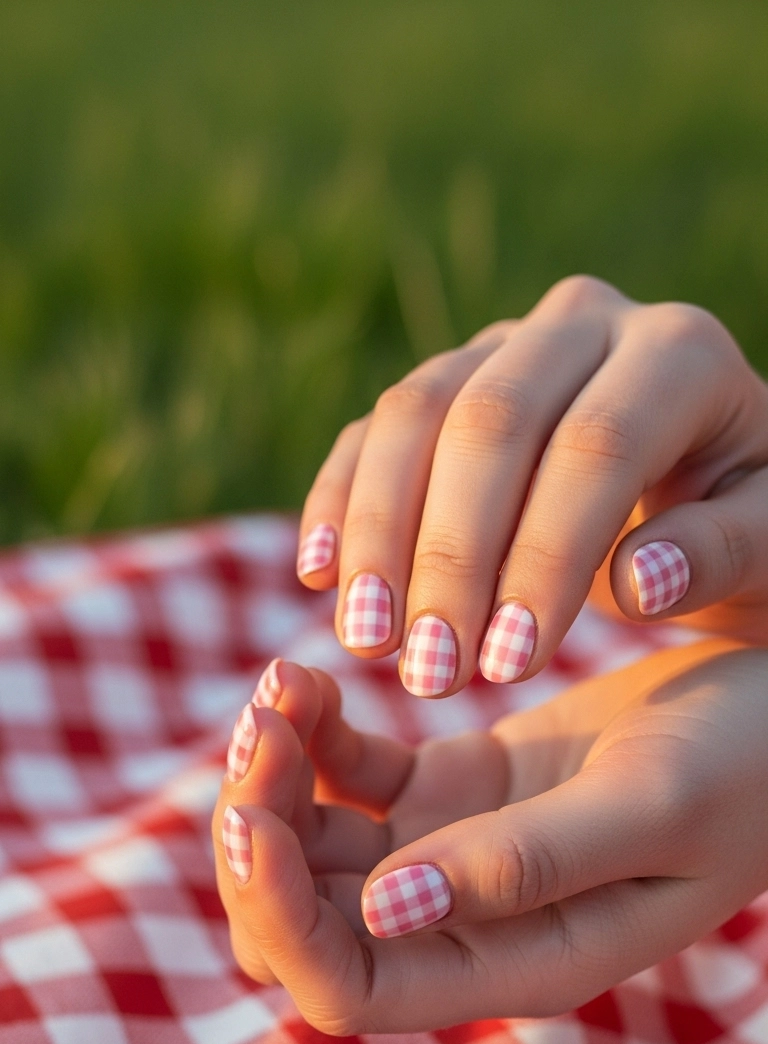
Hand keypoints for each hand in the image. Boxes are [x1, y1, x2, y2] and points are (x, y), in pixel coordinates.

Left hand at [212, 643, 767, 1032]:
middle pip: (306, 923)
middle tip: (260, 728)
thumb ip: (527, 865)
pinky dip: (312, 734)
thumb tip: (381, 908)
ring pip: (312, 847)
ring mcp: (452, 855)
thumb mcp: (651, 807)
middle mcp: (467, 923)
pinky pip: (348, 777)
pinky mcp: (452, 789)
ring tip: (283, 683)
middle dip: (259, 838)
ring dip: (274, 776)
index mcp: (513, 960)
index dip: (278, 916)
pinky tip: (311, 673)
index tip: (251, 815)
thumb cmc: (749, 765)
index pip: (349, 987)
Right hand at [296, 276, 767, 694]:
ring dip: (378, 535)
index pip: (595, 447)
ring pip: (414, 413)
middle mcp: (585, 325)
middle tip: (430, 671)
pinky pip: (374, 429)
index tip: (511, 667)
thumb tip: (639, 580)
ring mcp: (505, 344)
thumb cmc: (749, 525)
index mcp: (680, 354)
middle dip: (449, 556)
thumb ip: (725, 554)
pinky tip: (319, 577)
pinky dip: (339, 500)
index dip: (544, 557)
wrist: (710, 480)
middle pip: (488, 422)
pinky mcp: (447, 383)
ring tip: (369, 646)